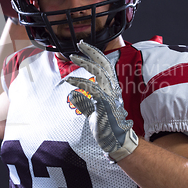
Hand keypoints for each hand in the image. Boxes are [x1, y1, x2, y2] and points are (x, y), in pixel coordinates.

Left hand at [64, 41, 138, 161]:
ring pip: (99, 72)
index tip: (84, 47)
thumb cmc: (107, 128)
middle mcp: (113, 89)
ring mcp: (110, 95)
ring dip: (84, 63)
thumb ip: (84, 103)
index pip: (105, 66)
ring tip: (72, 57)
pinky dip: (80, 82)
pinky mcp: (106, 104)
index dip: (95, 54)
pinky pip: (93, 88)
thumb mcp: (92, 112)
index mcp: (111, 88)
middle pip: (104, 64)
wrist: (117, 142)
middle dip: (92, 52)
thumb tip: (73, 95)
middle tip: (79, 44)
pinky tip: (70, 80)